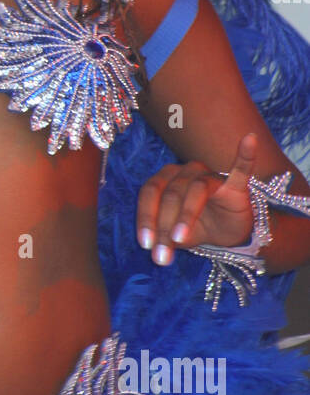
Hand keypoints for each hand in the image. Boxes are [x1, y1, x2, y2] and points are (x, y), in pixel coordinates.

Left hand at [137, 132, 257, 265]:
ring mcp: (212, 176)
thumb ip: (165, 240)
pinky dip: (245, 155)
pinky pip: (241, 168)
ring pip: (196, 188)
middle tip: (162, 253)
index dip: (145, 217)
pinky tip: (248, 140)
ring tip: (180, 239)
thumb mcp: (176, 237)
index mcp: (166, 179)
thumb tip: (159, 254)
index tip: (146, 244)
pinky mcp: (235, 184)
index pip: (151, 191)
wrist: (228, 233)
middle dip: (164, 225)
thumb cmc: (196, 227)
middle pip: (171, 192)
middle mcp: (187, 171)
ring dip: (185, 215)